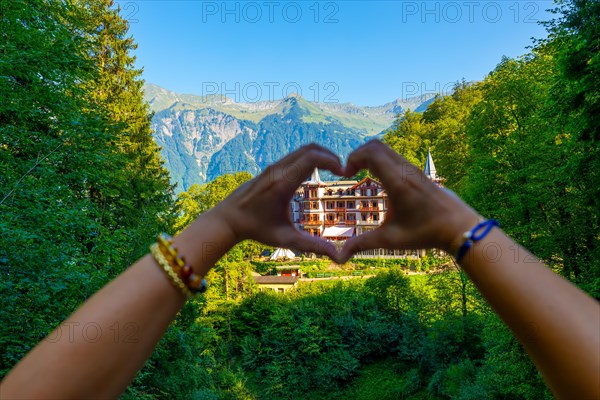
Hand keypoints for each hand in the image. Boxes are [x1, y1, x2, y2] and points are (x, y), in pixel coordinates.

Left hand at [213, 143, 343, 259]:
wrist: (228, 219)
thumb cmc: (257, 230)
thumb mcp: (286, 239)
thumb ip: (312, 246)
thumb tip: (338, 256)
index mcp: (283, 184)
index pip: (312, 158)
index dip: (332, 160)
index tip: (344, 172)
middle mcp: (278, 171)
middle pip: (310, 149)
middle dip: (330, 155)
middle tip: (343, 170)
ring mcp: (273, 167)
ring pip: (302, 150)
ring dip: (321, 155)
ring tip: (334, 170)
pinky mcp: (271, 168)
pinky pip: (295, 155)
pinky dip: (310, 158)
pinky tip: (317, 174)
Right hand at [338, 140, 480, 262]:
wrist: (459, 227)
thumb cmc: (425, 233)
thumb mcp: (390, 239)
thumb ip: (362, 244)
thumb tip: (339, 257)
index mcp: (397, 182)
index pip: (371, 153)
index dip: (352, 158)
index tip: (345, 175)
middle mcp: (405, 171)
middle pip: (375, 145)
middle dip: (357, 155)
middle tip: (349, 172)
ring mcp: (413, 169)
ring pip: (386, 149)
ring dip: (368, 156)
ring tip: (359, 173)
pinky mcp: (417, 172)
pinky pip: (394, 156)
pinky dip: (380, 160)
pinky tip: (377, 179)